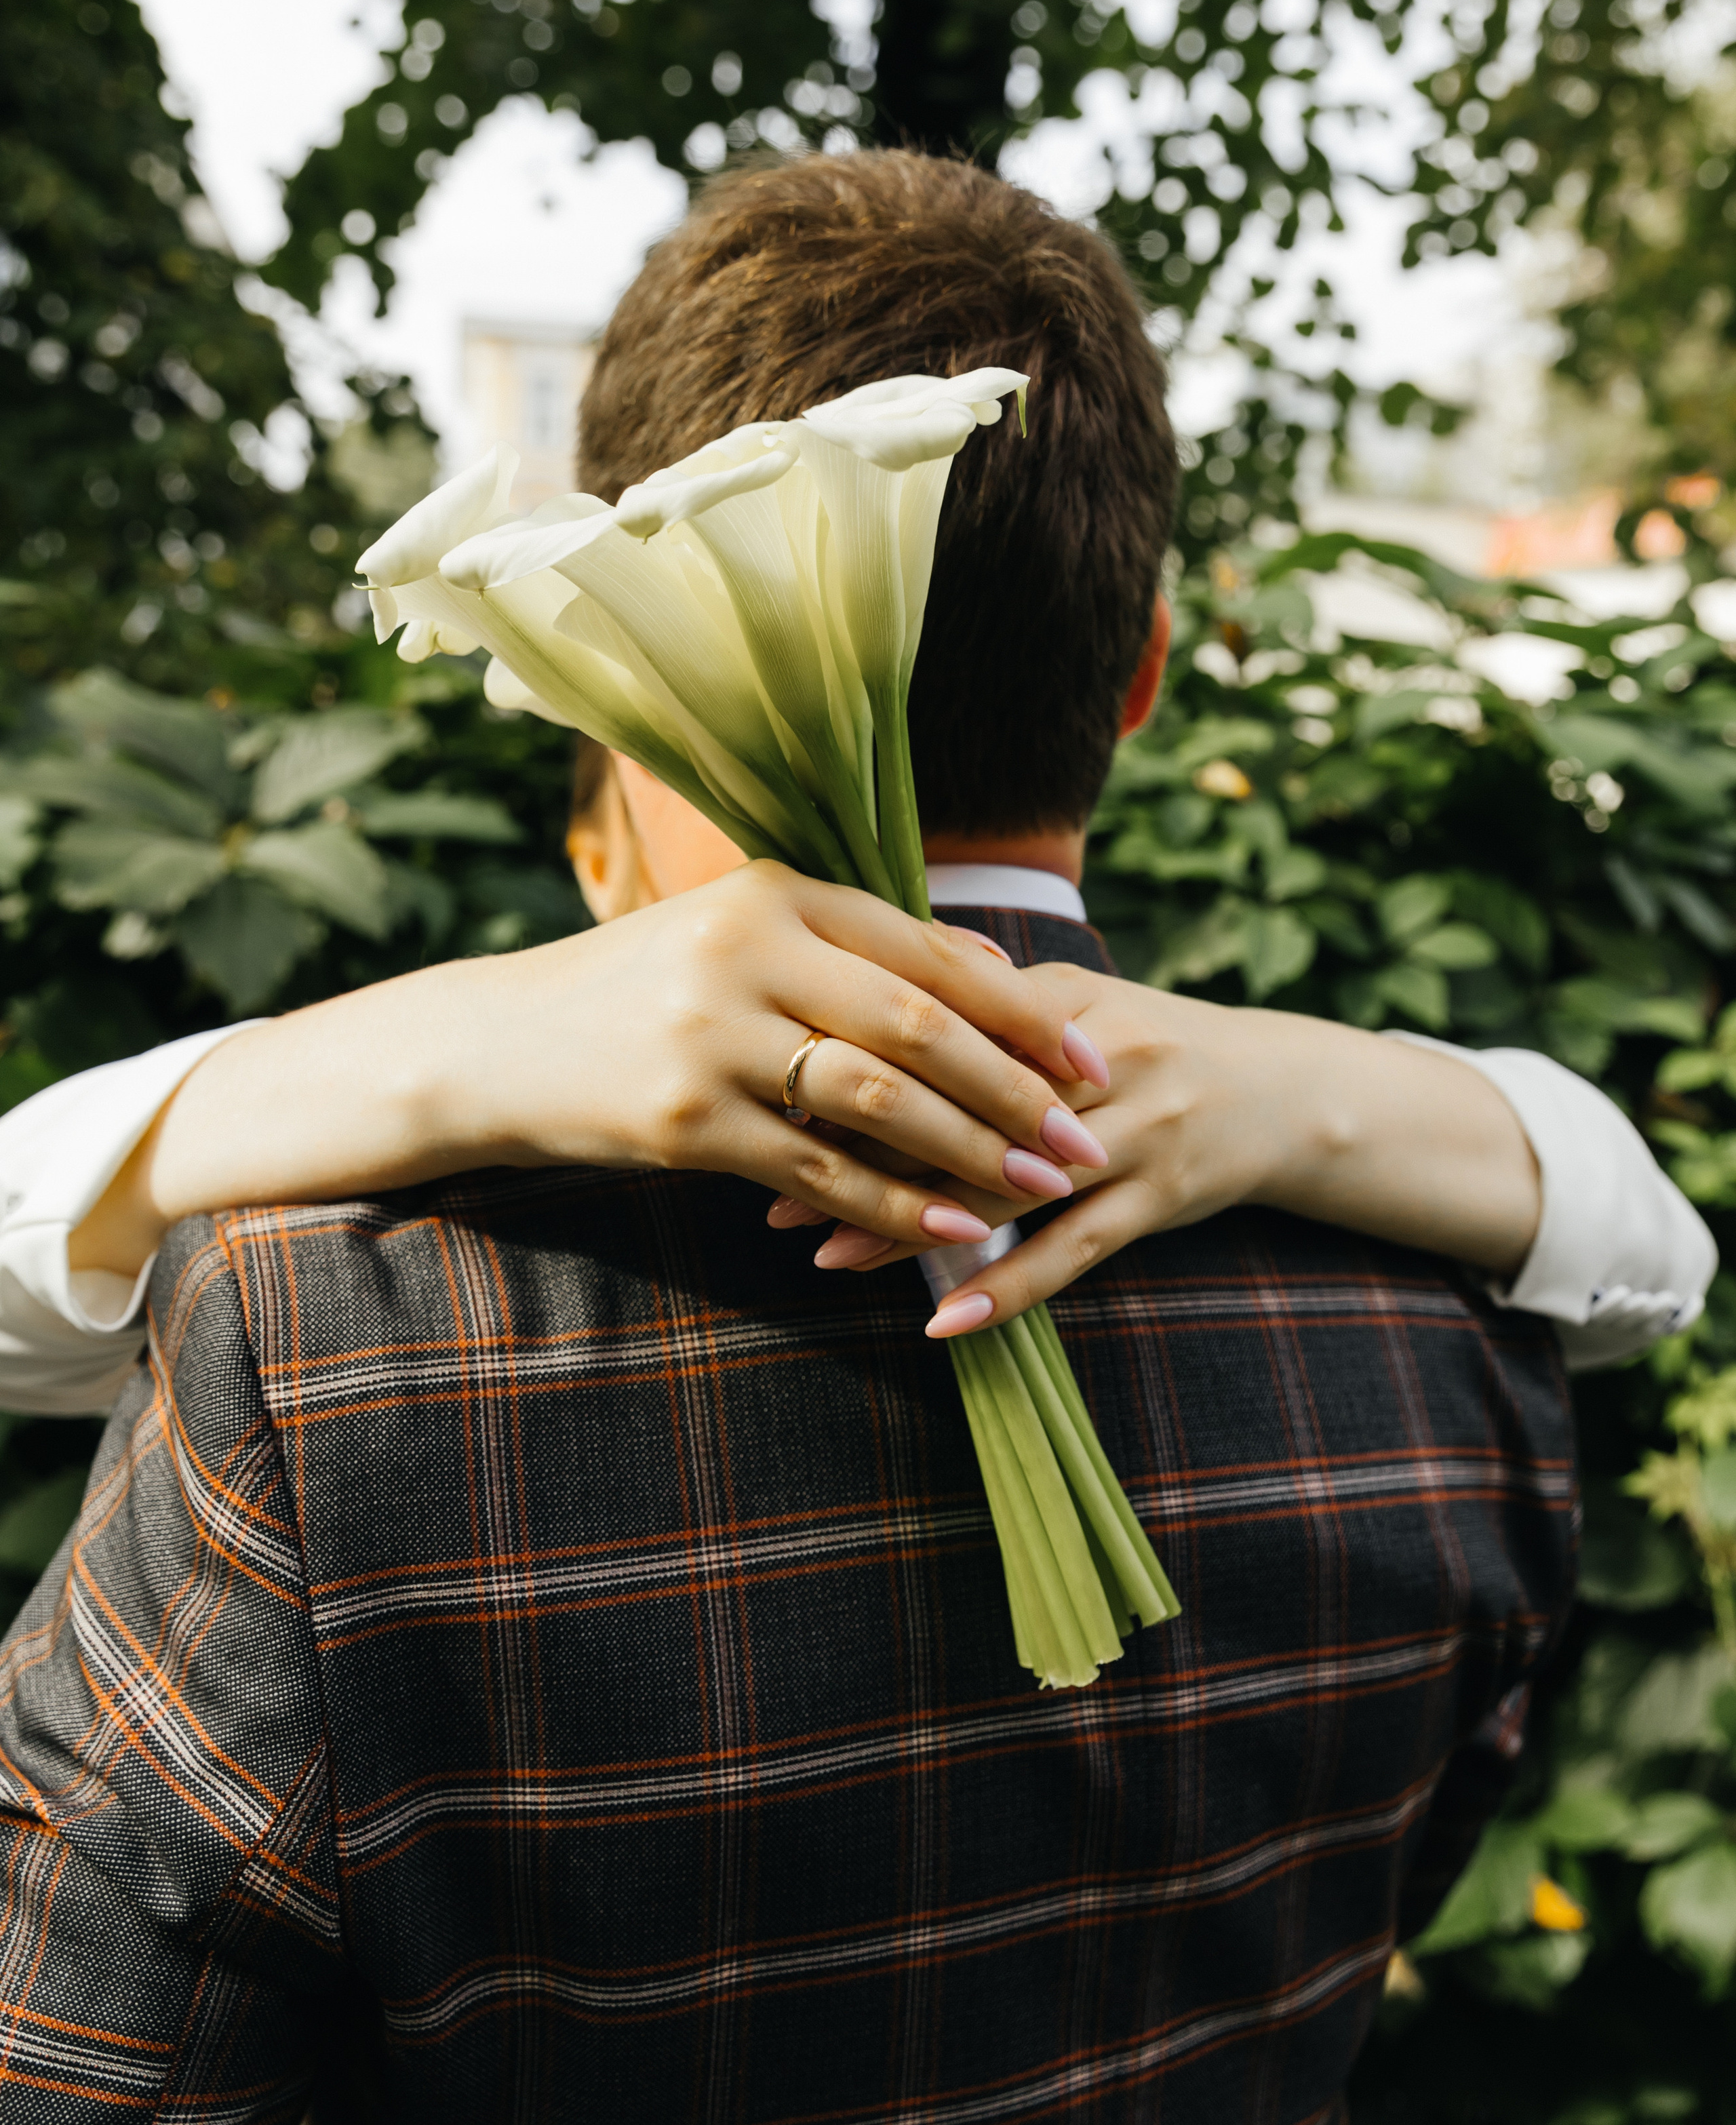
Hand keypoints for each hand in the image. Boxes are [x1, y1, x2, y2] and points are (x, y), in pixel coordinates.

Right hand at [73, 866, 1111, 1277]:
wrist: (495, 1045)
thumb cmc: (636, 991)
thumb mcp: (735, 938)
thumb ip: (847, 948)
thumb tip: (983, 971)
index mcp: (775, 892)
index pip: (928, 952)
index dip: (1021, 1010)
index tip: (1087, 1059)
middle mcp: (747, 949)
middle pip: (918, 1025)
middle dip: (1017, 1090)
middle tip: (1083, 1138)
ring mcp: (712, 1034)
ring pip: (877, 1099)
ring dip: (970, 1151)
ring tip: (1036, 1190)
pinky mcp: (684, 1117)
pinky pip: (815, 1169)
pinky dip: (891, 1204)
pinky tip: (947, 1232)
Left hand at [785, 968, 1541, 1335]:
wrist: (1280, 1090)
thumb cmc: (1147, 1045)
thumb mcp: (1071, 1004)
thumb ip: (979, 995)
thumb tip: (855, 985)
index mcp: (1059, 1001)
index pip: (941, 1028)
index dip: (854, 1060)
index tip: (775, 1089)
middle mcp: (1096, 1062)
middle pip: (962, 1106)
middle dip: (863, 1149)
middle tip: (772, 1186)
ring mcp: (1132, 1135)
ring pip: (1007, 1184)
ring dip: (911, 1221)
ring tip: (827, 1252)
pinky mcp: (1158, 1199)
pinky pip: (1073, 1253)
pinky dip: (1008, 1290)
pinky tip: (943, 1322)